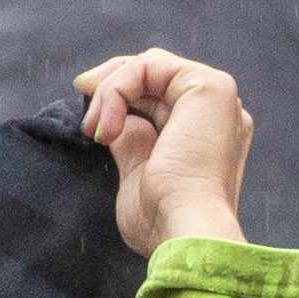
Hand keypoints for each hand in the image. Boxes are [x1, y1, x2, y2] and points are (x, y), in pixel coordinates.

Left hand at [73, 49, 252, 256]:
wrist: (184, 232)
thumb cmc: (162, 222)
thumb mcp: (136, 175)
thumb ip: (131, 143)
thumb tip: (117, 122)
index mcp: (206, 136)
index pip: (159, 98)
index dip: (119, 96)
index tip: (88, 117)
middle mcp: (217, 114)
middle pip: (155, 75)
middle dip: (109, 85)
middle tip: (81, 101)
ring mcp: (217, 98)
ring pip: (149, 67)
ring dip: (110, 92)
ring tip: (96, 130)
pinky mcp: (210, 86)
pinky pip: (151, 65)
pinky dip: (119, 89)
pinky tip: (109, 126)